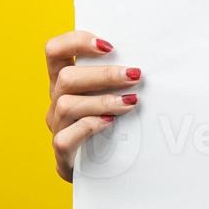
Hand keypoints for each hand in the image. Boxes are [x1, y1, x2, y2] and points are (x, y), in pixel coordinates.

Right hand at [44, 30, 141, 181]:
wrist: (107, 167)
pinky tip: (111, 123)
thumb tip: (152, 60)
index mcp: (66, 81)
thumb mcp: (117, 93)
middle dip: (104, 74)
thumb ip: (122, 76)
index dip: (76, 41)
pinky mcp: (63, 154)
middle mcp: (57, 100)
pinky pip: (66, 138)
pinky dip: (90, 127)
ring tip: (132, 101)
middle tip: (135, 75)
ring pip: (67, 105)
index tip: (109, 46)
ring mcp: (58, 127)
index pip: (55, 51)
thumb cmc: (119, 123)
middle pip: (66, 77)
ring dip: (102, 100)